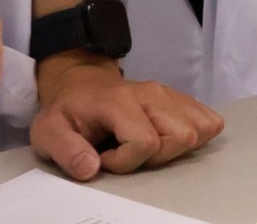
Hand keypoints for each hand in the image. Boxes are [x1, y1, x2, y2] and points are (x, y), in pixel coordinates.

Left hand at [32, 54, 222, 179]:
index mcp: (120, 101)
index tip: (103, 157)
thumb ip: (66, 152)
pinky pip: (208, 120)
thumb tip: (91, 169)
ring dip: (176, 149)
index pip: (146, 142)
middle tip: (127, 153)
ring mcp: (169, 94)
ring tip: (145, 146)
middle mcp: (152, 94)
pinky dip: (196, 136)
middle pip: (182, 136)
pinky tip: (167, 140)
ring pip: (200, 129)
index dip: (124, 162)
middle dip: (157, 158)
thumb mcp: (48, 133)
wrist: (81, 85)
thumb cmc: (67, 112)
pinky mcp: (180, 98)